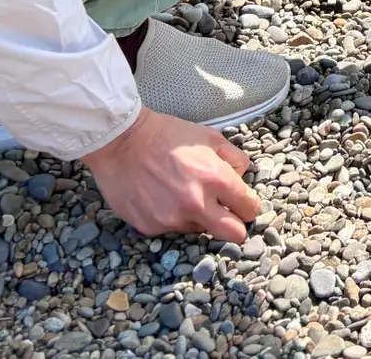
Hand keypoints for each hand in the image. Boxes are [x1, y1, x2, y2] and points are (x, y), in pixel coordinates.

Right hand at [82, 109, 260, 242]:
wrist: (121, 142)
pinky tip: (161, 196)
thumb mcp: (210, 137)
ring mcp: (172, 219)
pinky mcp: (151, 227)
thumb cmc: (167, 135)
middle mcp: (196, 204)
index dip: (248, 206)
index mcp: (216, 179)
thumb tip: (241, 178)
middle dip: (235, 226)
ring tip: (182, 193)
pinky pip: (172, 228)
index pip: (249, 209)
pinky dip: (172, 216)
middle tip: (225, 212)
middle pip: (234, 235)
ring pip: (200, 230)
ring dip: (198, 217)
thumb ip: (234, 158)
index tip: (242, 203)